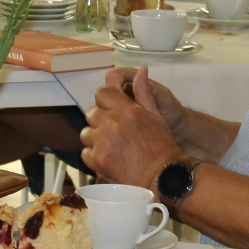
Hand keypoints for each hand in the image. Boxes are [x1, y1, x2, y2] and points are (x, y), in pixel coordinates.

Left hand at [82, 67, 184, 187]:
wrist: (162, 177)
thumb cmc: (161, 146)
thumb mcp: (155, 115)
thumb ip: (143, 93)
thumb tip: (141, 71)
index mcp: (127, 110)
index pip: (102, 93)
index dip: (105, 100)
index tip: (111, 109)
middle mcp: (112, 123)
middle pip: (92, 113)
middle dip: (101, 121)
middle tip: (114, 131)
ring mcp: (102, 142)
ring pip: (86, 133)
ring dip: (95, 138)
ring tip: (111, 146)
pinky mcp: (97, 159)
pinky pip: (85, 152)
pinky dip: (94, 155)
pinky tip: (108, 158)